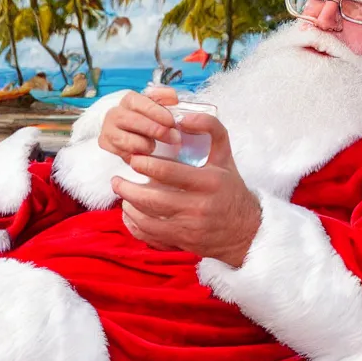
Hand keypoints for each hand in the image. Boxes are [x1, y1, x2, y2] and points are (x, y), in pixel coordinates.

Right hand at [99, 88, 180, 163]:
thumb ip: (165, 99)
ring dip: (146, 145)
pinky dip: (138, 157)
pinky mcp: (106, 146)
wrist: (130, 134)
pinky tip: (146, 156)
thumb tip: (174, 97)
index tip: (171, 121)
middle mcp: (115, 113)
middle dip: (156, 130)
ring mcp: (108, 130)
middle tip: (174, 138)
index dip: (155, 111)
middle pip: (133, 121)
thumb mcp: (157, 107)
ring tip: (155, 146)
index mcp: (128, 100)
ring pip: (128, 141)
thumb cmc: (148, 120)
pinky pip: (124, 154)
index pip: (137, 102)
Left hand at [112, 111, 261, 266]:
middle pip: (153, 200)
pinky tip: (129, 213)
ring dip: (129, 206)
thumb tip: (184, 117)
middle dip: (128, 189)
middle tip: (116, 179)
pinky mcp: (183, 243)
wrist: (245, 230)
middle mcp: (199, 207)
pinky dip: (135, 225)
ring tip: (122, 194)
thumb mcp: (226, 156)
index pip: (169, 173)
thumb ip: (211, 129)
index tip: (133, 160)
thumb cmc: (231, 189)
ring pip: (148, 220)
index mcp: (209, 182)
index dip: (146, 165)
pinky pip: (151, 236)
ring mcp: (190, 228)